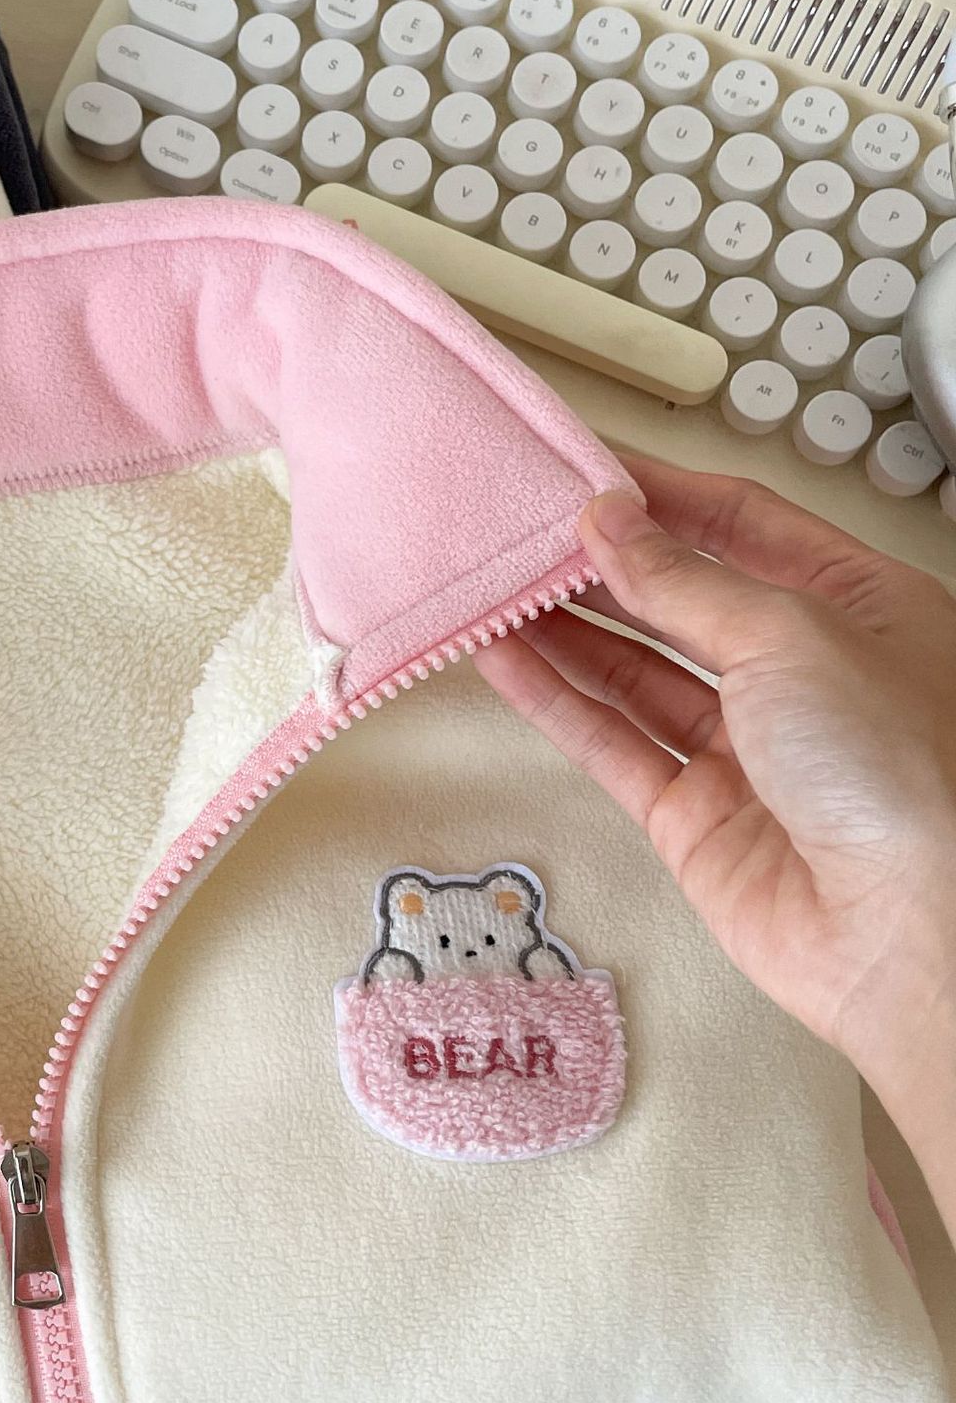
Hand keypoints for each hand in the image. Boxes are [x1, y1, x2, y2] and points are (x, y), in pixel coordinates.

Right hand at [474, 457, 955, 1214]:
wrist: (916, 934)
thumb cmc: (902, 769)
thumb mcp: (793, 635)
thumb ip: (684, 581)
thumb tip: (608, 523)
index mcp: (859, 607)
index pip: (743, 525)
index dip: (660, 494)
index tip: (580, 468)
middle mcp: (803, 674)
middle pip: (680, 599)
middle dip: (600, 564)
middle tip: (518, 529)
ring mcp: (745, 749)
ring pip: (634, 671)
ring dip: (563, 629)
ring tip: (489, 586)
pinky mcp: (694, 818)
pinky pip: (612, 743)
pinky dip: (556, 701)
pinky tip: (504, 660)